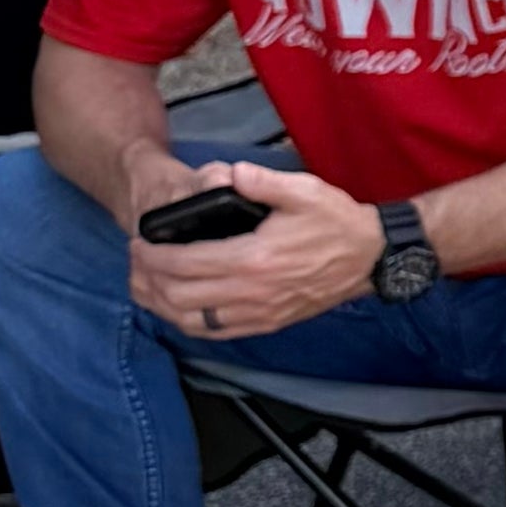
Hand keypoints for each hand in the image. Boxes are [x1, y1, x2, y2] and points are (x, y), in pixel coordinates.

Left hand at [127, 156, 384, 338]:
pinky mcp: (266, 323)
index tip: (137, 244)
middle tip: (135, 262)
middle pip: (179, 296)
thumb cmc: (336, 222)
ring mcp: (258, 313)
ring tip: (145, 286)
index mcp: (254, 258)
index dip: (152, 257)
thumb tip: (230, 174)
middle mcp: (251, 292)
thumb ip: (263, 182)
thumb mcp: (304, 190)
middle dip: (147, 280)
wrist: (370, 258)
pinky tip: (178, 308)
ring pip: (192, 320)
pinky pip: (215, 332)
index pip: (185, 264)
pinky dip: (187, 322)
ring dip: (160, 306)